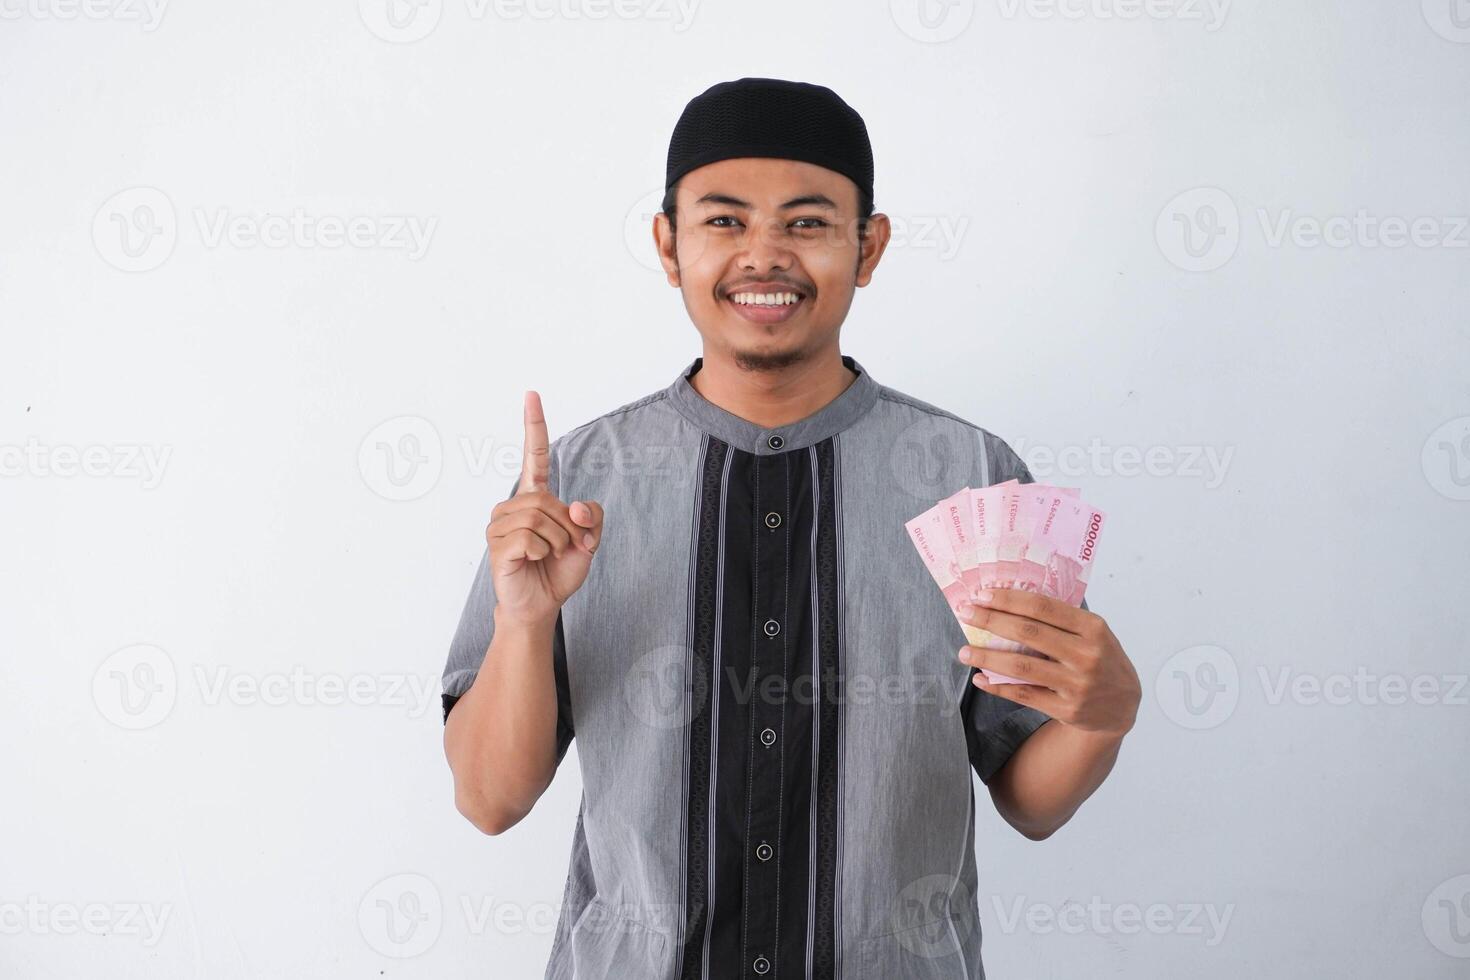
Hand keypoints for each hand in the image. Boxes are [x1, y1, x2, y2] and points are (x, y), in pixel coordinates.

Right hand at [485, 391, 603, 628]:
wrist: (543, 604)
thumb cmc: (559, 568)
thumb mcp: (589, 539)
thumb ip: (592, 516)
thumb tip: (573, 505)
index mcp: (534, 498)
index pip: (532, 455)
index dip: (533, 425)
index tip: (531, 395)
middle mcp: (512, 506)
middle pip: (549, 500)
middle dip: (570, 526)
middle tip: (570, 546)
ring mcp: (500, 525)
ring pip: (540, 518)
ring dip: (559, 540)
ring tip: (552, 554)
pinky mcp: (497, 546)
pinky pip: (530, 538)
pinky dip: (544, 552)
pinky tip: (535, 560)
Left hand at [955, 590, 1139, 736]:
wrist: (1122, 706)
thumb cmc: (1101, 660)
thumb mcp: (1093, 633)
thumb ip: (1062, 620)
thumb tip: (1008, 603)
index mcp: (1093, 628)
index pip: (1044, 607)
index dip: (1010, 599)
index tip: (982, 594)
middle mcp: (1087, 655)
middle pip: (1029, 633)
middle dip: (991, 621)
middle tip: (966, 614)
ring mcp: (1077, 684)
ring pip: (1022, 666)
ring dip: (987, 657)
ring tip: (964, 651)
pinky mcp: (1067, 710)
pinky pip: (1024, 695)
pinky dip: (998, 686)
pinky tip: (980, 678)